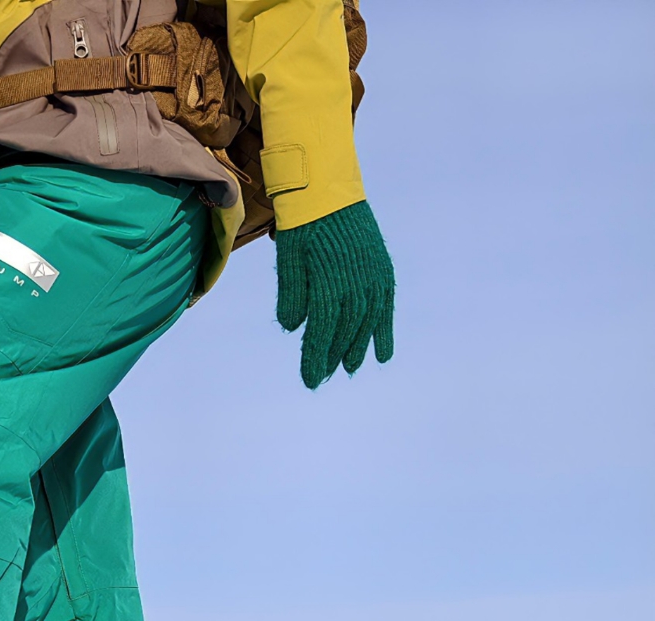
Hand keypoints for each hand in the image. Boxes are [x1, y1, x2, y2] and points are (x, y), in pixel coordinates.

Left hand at [276, 200, 393, 389]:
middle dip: (333, 357)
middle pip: (345, 331)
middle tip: (322, 377)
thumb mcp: (289, 258)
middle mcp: (355, 280)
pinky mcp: (382, 269)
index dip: (316, 357)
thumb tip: (294, 329)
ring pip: (367, 322)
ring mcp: (372, 274)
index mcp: (328, 280)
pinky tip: (383, 355)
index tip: (310, 380)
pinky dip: (384, 331)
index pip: (322, 329)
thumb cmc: (302, 224)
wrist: (328, 186)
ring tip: (350, 367)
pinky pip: (385, 307)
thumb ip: (292, 294)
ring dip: (358, 348)